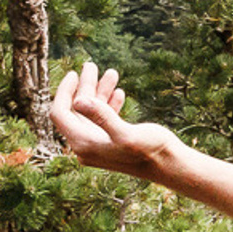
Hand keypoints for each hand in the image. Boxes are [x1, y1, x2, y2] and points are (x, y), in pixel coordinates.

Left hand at [49, 61, 182, 183]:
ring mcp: (98, 145)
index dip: (64, 92)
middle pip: (76, 111)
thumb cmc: (151, 151)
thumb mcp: (126, 133)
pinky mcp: (111, 143)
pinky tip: (119, 92)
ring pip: (91, 113)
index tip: (74, 73)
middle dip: (84, 87)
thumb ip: (102, 117)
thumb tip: (79, 101)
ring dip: (99, 92)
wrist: (170, 166)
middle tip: (92, 65)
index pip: (61, 114)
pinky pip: (103, 120)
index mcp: (84, 143)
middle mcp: (86, 145)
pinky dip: (109, 104)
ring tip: (111, 73)